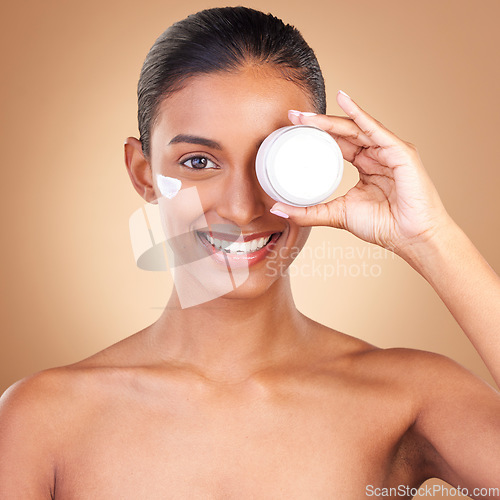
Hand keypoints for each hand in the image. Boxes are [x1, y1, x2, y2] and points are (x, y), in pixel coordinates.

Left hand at [273, 91, 451, 257]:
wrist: (410, 238)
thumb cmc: (382, 226)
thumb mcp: (336, 215)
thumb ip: (308, 212)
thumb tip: (276, 209)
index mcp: (365, 166)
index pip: (337, 144)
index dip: (316, 135)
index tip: (292, 129)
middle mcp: (377, 155)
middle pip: (344, 133)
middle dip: (318, 124)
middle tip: (292, 117)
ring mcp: (390, 151)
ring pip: (356, 128)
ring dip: (330, 120)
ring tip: (307, 116)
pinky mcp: (402, 152)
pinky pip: (376, 130)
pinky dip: (360, 115)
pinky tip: (344, 101)